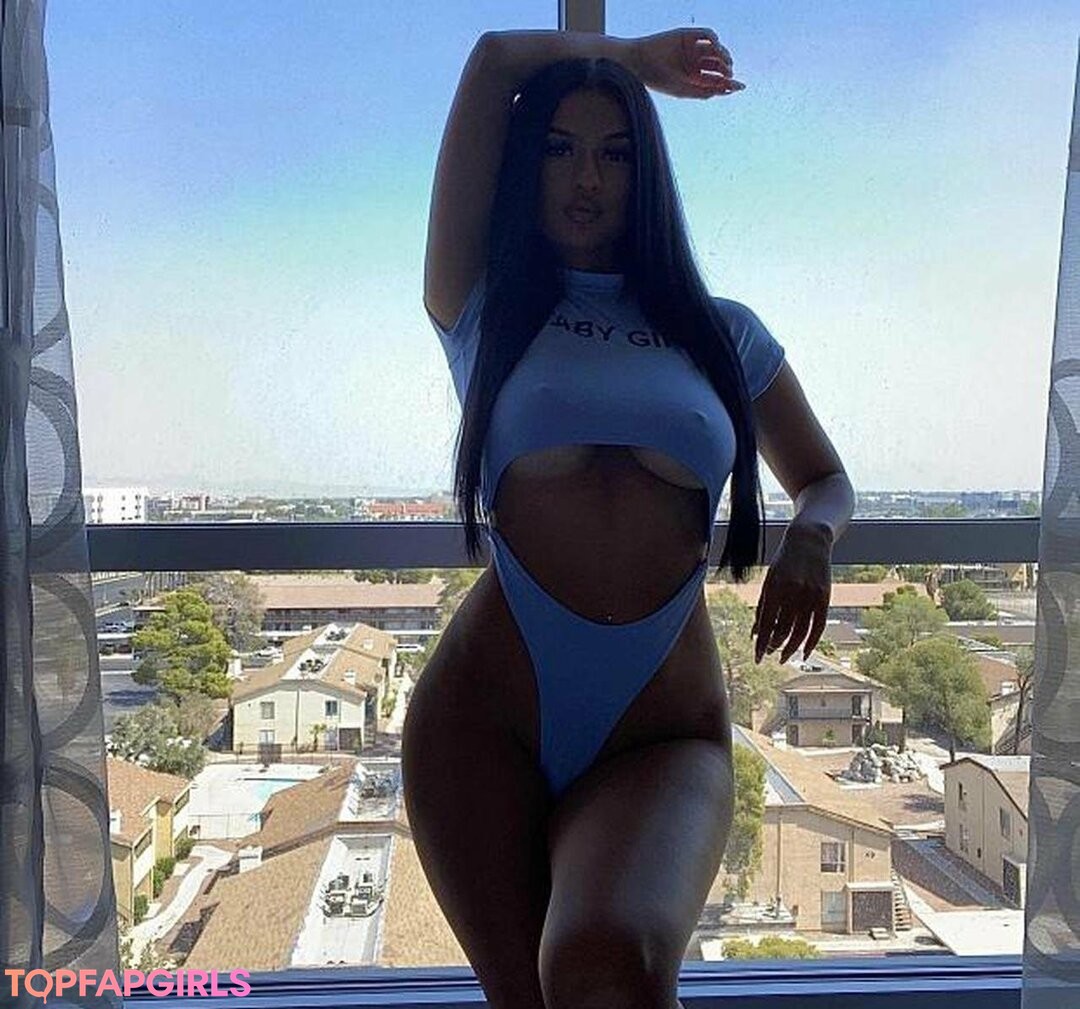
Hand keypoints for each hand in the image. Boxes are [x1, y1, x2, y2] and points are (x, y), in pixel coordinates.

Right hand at [630, 28, 744, 99]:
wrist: (639, 63)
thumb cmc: (658, 80)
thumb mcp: (684, 90)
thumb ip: (704, 91)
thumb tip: (727, 91)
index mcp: (693, 79)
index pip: (716, 80)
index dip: (729, 83)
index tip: (740, 86)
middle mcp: (695, 63)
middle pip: (718, 65)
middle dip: (726, 69)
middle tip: (728, 73)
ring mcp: (692, 48)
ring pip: (715, 50)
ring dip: (723, 55)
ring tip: (724, 61)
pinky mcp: (688, 34)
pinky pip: (707, 34)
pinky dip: (714, 39)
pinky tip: (716, 46)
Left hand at [751, 523, 832, 664]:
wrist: (809, 540)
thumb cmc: (784, 562)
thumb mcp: (769, 581)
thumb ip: (763, 607)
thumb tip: (756, 634)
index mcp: (775, 588)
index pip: (766, 624)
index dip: (761, 644)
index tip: (757, 659)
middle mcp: (793, 593)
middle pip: (783, 630)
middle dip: (774, 646)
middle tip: (769, 654)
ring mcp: (810, 595)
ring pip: (801, 632)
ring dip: (791, 648)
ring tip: (783, 656)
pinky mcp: (824, 597)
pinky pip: (819, 627)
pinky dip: (811, 643)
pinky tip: (804, 654)